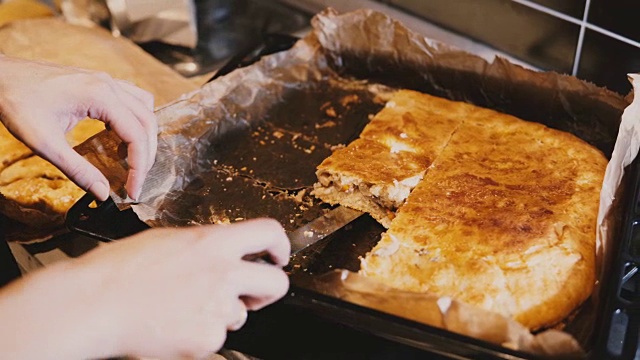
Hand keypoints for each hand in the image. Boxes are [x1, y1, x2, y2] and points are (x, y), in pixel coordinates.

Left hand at [0, 55, 156, 200]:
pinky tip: (120, 138)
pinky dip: (134, 121)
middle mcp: (109, 84)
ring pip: (145, 109)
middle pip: (147, 122)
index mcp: (101, 96)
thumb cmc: (17, 102)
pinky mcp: (99, 83)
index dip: (139, 167)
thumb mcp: (45, 143)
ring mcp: (106, 81)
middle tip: (136, 181)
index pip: (137, 135)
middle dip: (146, 155)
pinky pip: (132, 101)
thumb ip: (77, 170)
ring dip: (144, 136)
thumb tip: (102, 193)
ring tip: (133, 160)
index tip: (132, 190)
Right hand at [8, 218, 289, 359]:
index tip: (278, 255)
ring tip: (182, 309)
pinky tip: (173, 325)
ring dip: (221, 314)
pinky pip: (216, 338)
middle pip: (277, 283)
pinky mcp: (207, 339)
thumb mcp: (168, 240)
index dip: (281, 245)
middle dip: (268, 291)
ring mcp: (218, 308)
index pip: (269, 232)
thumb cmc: (119, 270)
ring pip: (240, 315)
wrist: (93, 304)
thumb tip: (222, 252)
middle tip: (252, 294)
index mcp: (213, 243)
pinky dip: (199, 335)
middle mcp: (223, 273)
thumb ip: (204, 246)